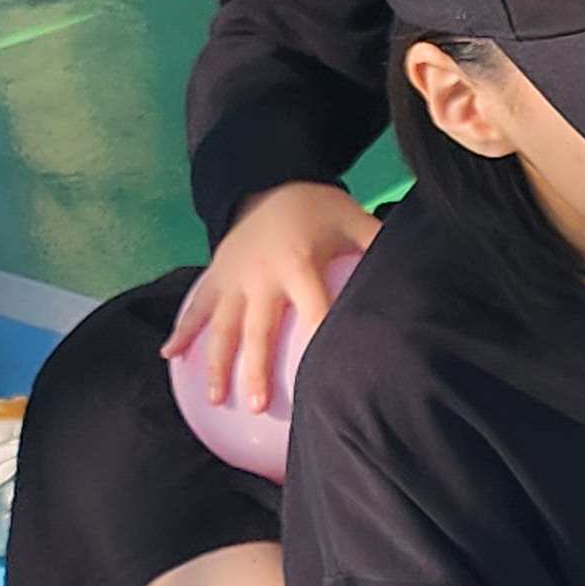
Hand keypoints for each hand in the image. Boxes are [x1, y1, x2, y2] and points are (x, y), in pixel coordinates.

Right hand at [167, 178, 379, 414]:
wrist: (270, 179)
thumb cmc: (320, 209)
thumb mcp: (353, 217)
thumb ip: (378, 242)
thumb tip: (416, 260)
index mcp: (299, 263)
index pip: (313, 308)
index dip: (319, 337)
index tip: (321, 373)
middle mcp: (262, 274)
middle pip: (259, 329)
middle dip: (256, 369)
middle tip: (257, 406)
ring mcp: (233, 276)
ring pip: (223, 326)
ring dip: (216, 363)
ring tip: (216, 400)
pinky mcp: (215, 274)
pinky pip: (196, 306)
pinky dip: (182, 330)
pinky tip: (168, 357)